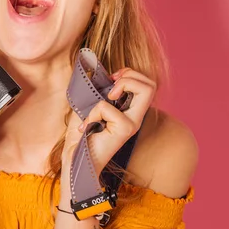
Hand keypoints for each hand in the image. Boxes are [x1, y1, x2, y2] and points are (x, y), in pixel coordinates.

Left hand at [61, 68, 155, 198]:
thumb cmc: (82, 135)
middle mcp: (135, 117)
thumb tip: (95, 69)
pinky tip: (87, 127)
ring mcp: (132, 123)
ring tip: (105, 99)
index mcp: (129, 110)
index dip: (129, 74)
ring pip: (145, 89)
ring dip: (122, 84)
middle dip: (130, 75)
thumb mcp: (88, 106)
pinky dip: (92, 112)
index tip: (111, 80)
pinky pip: (107, 106)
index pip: (146, 84)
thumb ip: (96, 90)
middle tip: (111, 88)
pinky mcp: (124, 129)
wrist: (76, 159)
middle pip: (151, 84)